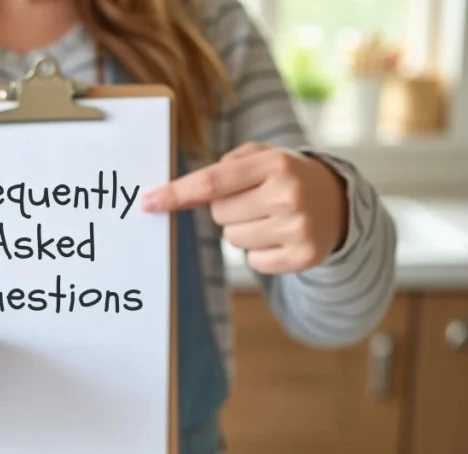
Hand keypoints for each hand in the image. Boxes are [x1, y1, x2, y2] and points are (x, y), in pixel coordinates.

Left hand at [141, 142, 347, 273]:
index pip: (211, 182)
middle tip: (255, 201)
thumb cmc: (286, 176)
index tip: (148, 202)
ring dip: (243, 231)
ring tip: (269, 218)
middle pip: (219, 215)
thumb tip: (179, 194)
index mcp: (274, 164)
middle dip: (227, 210)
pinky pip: (254, 262)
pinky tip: (280, 237)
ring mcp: (297, 227)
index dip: (176, 193)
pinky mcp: (303, 256)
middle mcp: (287, 194)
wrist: (340, 202)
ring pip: (233, 240)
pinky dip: (260, 253)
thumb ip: (222, 167)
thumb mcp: (263, 157)